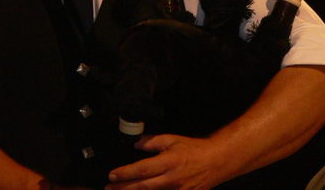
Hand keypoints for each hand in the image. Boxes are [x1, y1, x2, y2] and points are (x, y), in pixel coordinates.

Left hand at [105, 134, 226, 189]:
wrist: (215, 162)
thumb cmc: (193, 149)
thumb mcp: (172, 139)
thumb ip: (153, 142)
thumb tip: (136, 144)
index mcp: (168, 162)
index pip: (142, 169)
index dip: (126, 173)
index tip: (112, 174)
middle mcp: (171, 179)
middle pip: (143, 187)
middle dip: (124, 188)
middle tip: (109, 187)